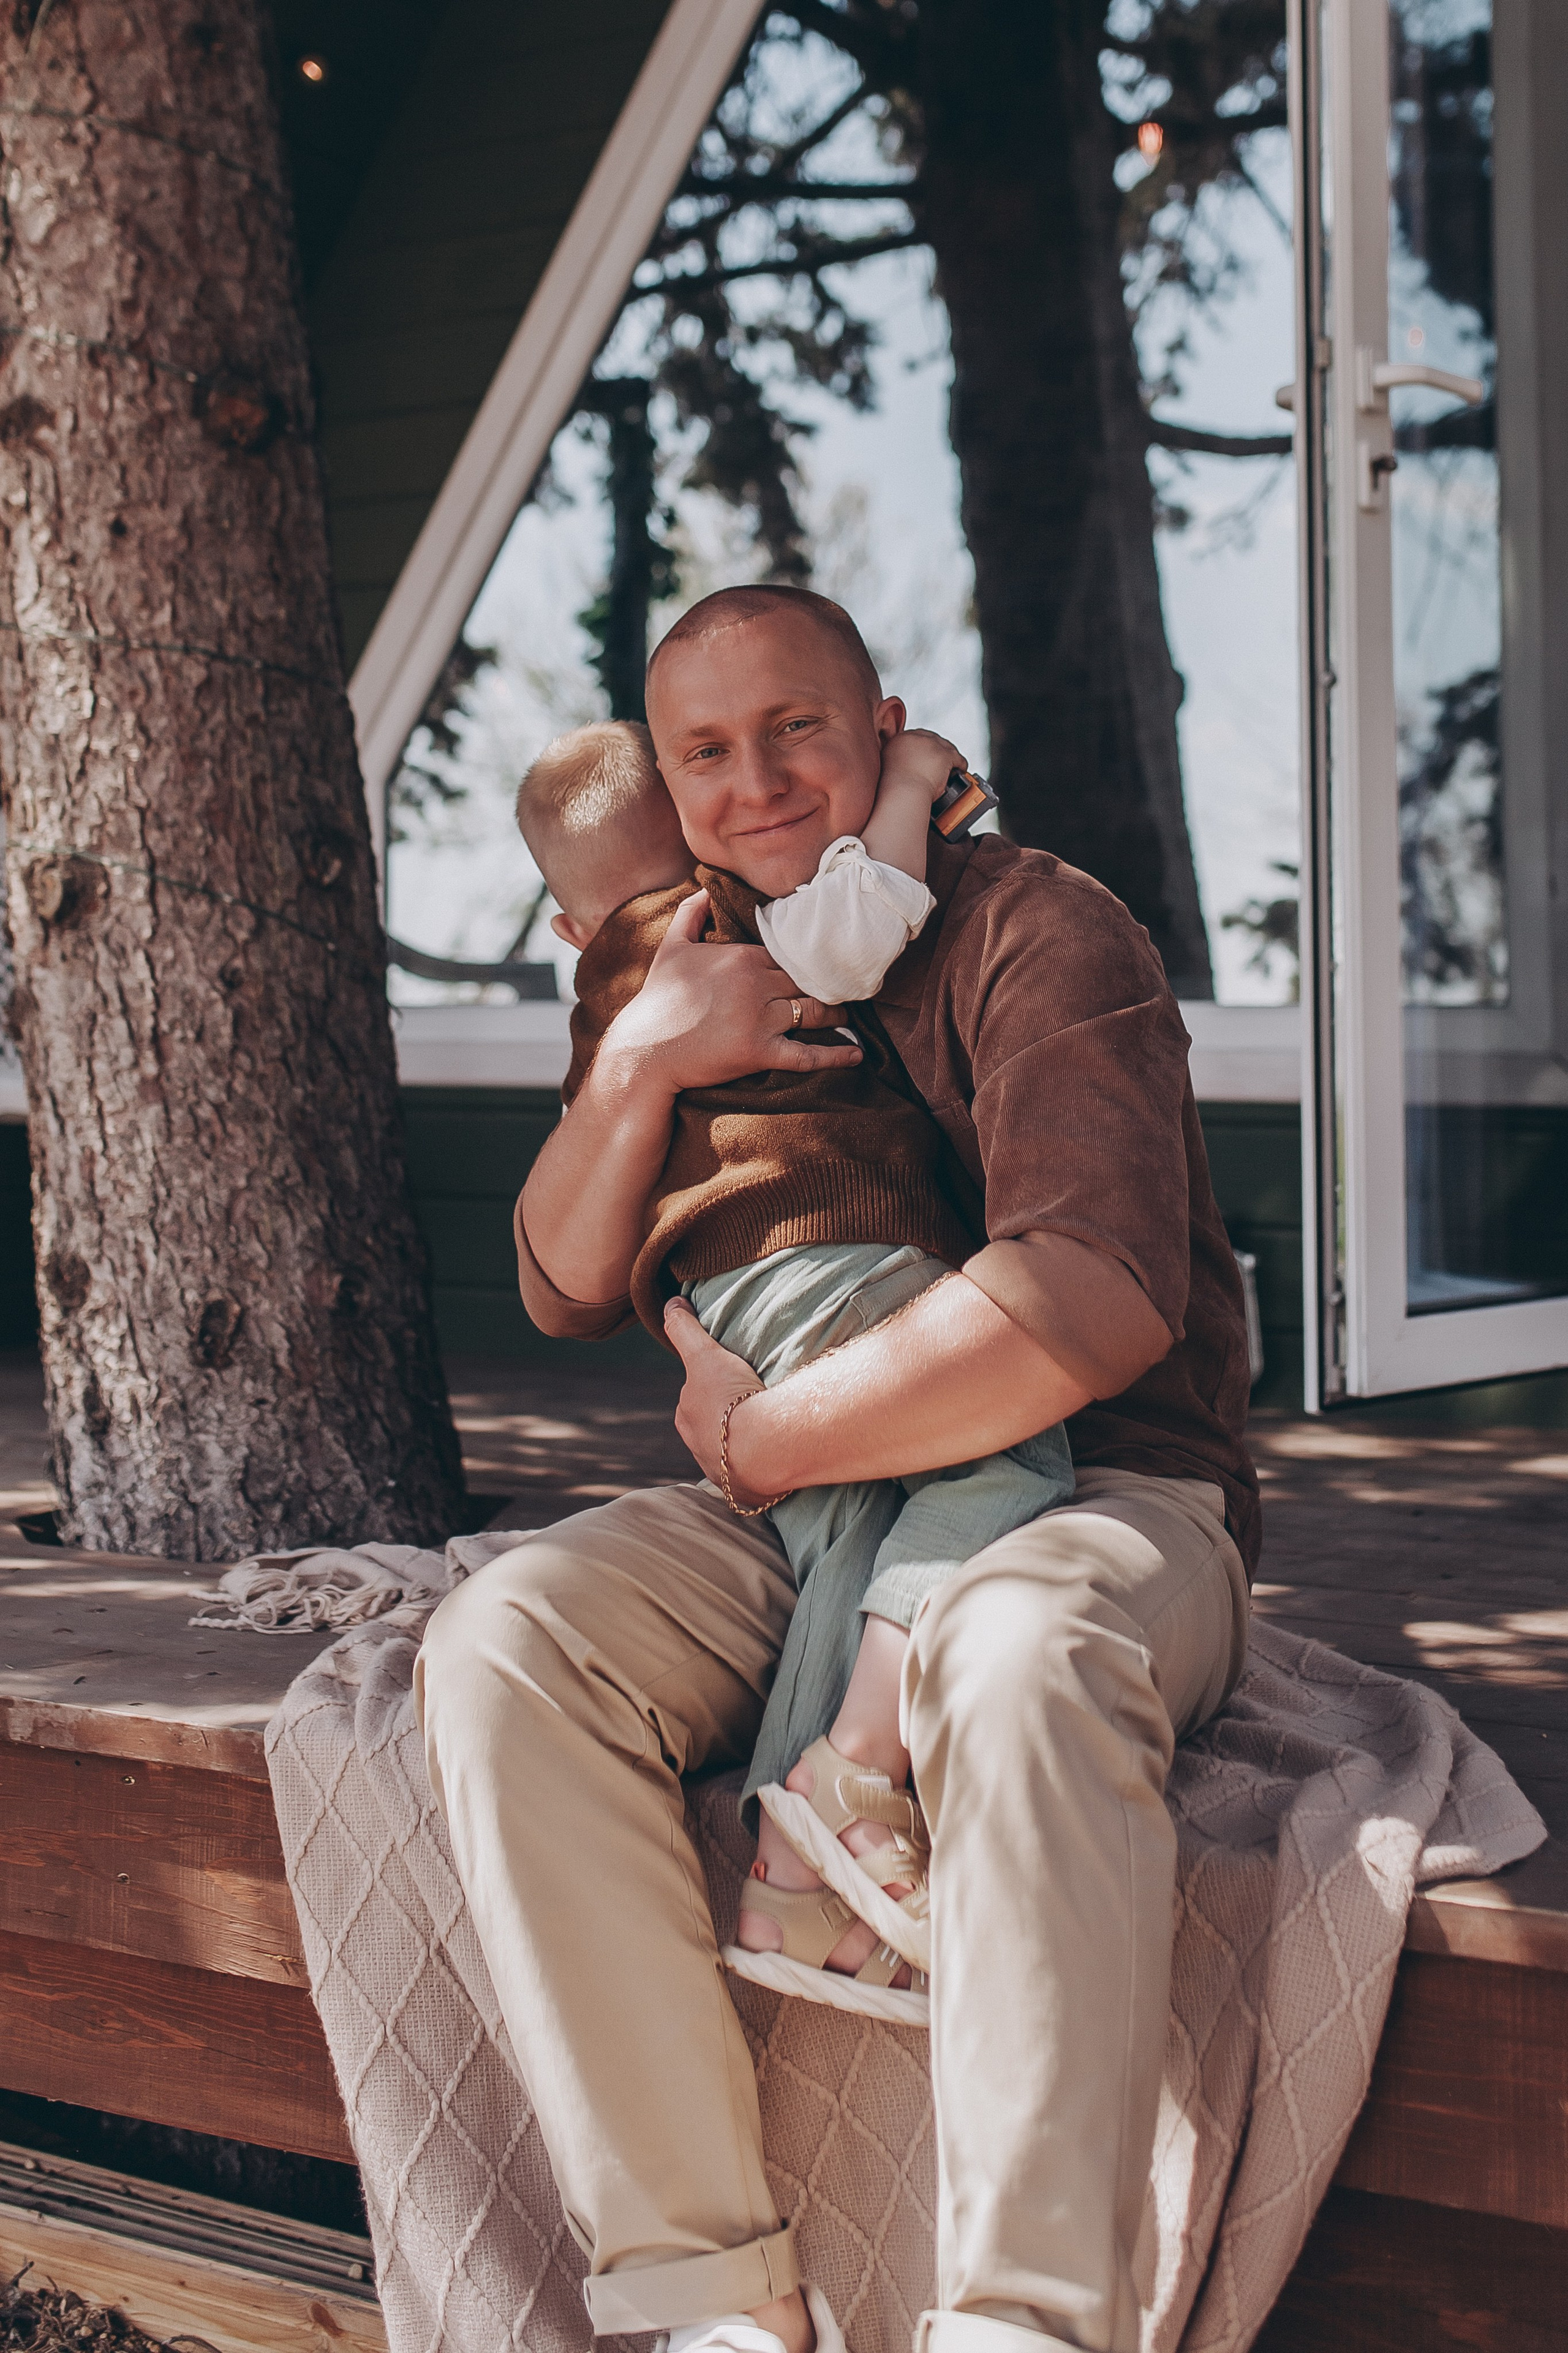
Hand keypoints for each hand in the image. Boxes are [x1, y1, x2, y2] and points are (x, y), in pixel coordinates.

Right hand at [605, 890, 861, 1095]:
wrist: (643, 1049)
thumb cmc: (657, 1000)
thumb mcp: (671, 948)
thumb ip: (690, 914)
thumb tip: (703, 887)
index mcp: (741, 956)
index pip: (790, 954)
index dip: (810, 960)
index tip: (827, 962)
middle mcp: (755, 983)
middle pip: (807, 980)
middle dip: (829, 983)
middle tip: (849, 986)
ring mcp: (759, 1018)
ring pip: (814, 1011)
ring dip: (837, 1013)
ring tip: (849, 1015)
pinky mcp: (759, 1052)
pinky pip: (806, 1054)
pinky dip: (835, 1056)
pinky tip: (856, 1056)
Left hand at [664, 1299, 780, 1505]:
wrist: (765, 1448)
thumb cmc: (732, 1399)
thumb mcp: (705, 1355)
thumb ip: (684, 1330)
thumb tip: (668, 1303)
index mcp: (687, 1418)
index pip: (696, 1399)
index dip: (715, 1388)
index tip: (736, 1383)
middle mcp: (698, 1449)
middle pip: (713, 1428)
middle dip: (731, 1417)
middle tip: (758, 1402)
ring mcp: (724, 1473)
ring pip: (733, 1451)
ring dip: (748, 1441)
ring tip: (772, 1428)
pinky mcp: (748, 1491)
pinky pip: (755, 1474)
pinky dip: (764, 1463)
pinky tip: (779, 1454)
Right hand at [879, 728, 966, 805]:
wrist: (902, 793)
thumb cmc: (894, 787)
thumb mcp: (888, 767)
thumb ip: (897, 760)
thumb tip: (904, 764)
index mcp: (900, 739)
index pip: (917, 737)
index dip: (924, 747)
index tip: (926, 755)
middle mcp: (916, 738)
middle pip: (933, 739)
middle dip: (937, 750)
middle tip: (940, 761)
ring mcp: (932, 745)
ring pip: (946, 747)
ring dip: (950, 757)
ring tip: (952, 767)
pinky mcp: (945, 755)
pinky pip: (957, 758)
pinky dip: (961, 764)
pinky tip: (961, 770)